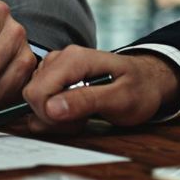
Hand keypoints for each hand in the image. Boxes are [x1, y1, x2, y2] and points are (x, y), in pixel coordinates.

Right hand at [21, 47, 179, 131]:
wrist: (147, 81)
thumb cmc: (139, 89)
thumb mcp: (120, 99)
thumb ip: (85, 101)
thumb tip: (51, 109)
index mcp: (73, 59)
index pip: (37, 91)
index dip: (50, 114)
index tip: (77, 121)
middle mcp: (59, 58)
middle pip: (32, 95)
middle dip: (52, 117)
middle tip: (82, 119)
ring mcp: (55, 66)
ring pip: (35, 99)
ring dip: (55, 116)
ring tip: (83, 114)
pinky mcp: (54, 76)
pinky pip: (41, 99)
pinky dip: (54, 112)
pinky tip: (75, 111)